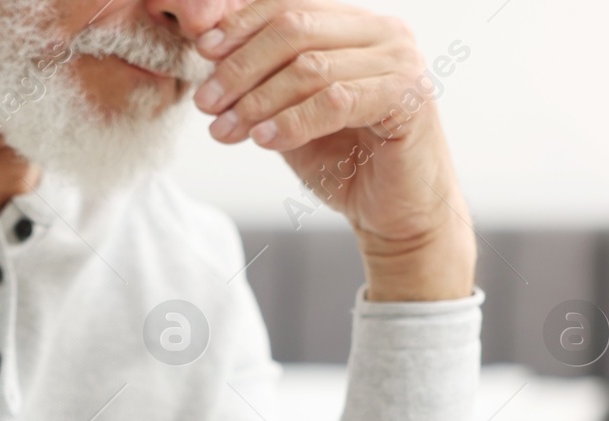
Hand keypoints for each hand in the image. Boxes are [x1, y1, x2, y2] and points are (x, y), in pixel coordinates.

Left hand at [191, 0, 475, 298]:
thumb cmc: (343, 161)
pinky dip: (293, 122)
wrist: (393, 213)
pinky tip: (265, 141)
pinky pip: (335, 101)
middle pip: (294, 29)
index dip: (239, 24)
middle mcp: (381, 32)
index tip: (201, 52)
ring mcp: (400, 61)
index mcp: (353, 25)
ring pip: (310, 67)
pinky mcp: (407, 97)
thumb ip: (259, 80)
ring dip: (258, 101)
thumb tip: (205, 48)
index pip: (287, 5)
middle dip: (240, 67)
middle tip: (206, 102)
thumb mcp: (287, 112)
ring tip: (226, 130)